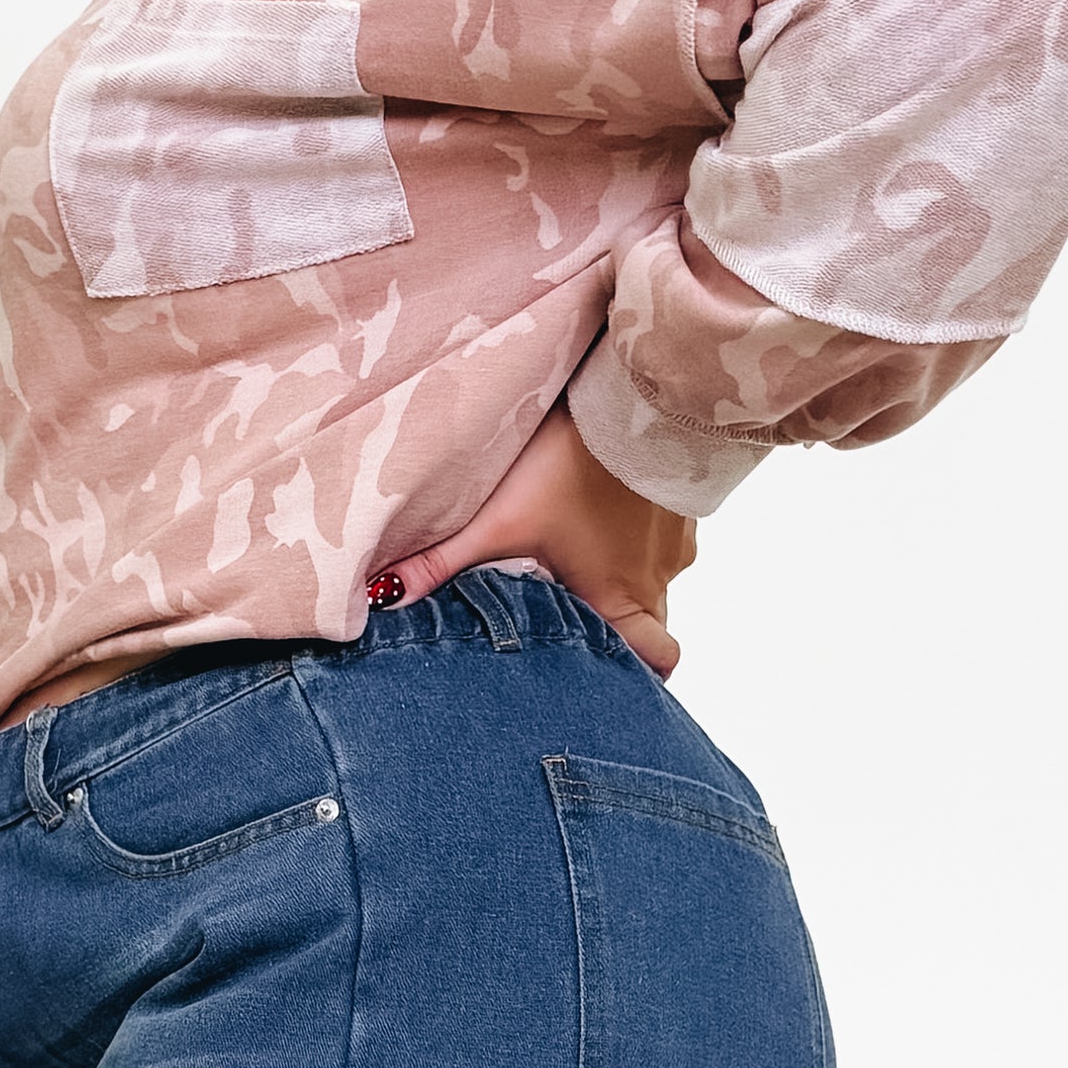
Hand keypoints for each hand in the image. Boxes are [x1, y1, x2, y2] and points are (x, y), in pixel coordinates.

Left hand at [383, 402, 695, 676]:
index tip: (611, 675)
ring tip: (585, 555)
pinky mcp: (683, 500)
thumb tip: (384, 598)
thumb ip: (442, 563)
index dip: (640, 675)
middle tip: (583, 617)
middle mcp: (657, 577)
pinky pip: (666, 535)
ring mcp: (678, 539)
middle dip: (624, 631)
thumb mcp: (499, 519)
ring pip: (658, 578)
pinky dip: (639, 533)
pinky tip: (606, 511)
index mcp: (619, 598)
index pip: (657, 662)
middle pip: (654, 627)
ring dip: (626, 575)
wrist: (638, 391)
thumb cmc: (575, 462)